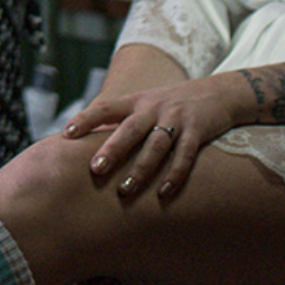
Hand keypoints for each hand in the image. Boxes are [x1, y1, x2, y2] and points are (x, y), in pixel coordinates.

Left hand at [62, 76, 246, 202]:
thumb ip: (121, 120)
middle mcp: (154, 107)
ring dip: (141, 168)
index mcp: (137, 101)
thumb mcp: (145, 104)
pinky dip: (175, 174)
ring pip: (155, 145)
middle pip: (130, 129)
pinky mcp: (197, 131)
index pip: (106, 107)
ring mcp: (176, 118)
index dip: (86, 119)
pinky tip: (164, 191)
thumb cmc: (172, 104)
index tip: (66, 134)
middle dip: (112, 149)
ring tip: (125, 190)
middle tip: (95, 169)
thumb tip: (85, 141)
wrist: (218, 93)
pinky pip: (184, 154)